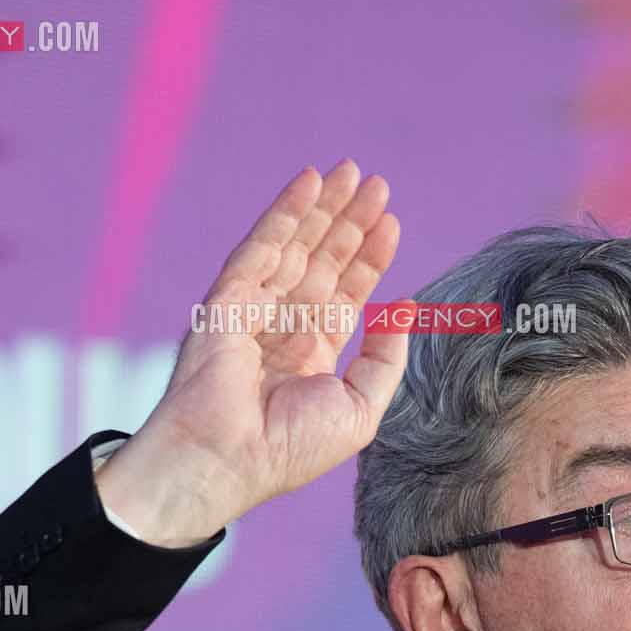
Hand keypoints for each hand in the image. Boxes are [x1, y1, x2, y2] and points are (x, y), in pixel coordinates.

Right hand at [99, 160, 410, 544]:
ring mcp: (254, 310)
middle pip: (322, 262)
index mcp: (312, 357)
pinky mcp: (229, 298)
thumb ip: (385, 358)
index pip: (345, 295)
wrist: (228, 458)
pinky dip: (285, 213)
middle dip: (350, 223)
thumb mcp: (360, 409)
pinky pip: (261, 245)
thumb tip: (403, 307)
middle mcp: (283, 329)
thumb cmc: (289, 449)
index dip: (368, 259)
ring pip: (295, 247)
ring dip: (323, 208)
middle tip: (377, 183)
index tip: (390, 223)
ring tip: (352, 172)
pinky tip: (309, 183)